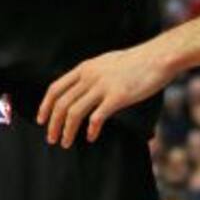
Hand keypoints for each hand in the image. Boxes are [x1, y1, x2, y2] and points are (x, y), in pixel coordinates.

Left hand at [37, 44, 171, 146]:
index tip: (42, 120)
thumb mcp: (106, 62)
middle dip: (53, 124)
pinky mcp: (118, 97)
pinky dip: (91, 130)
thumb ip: (92, 73)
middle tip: (51, 139)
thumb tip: (80, 87)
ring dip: (67, 131)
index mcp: (85, 68)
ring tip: (66, 143)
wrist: (158, 57)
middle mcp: (90, 76)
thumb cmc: (135, 62)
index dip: (45, 106)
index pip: (55, 88)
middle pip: (62, 103)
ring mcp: (103, 86)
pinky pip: (97, 117)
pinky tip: (91, 137)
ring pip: (74, 112)